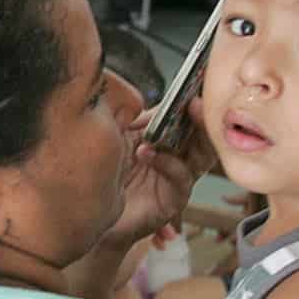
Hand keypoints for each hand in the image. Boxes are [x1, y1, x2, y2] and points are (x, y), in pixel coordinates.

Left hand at [102, 100, 214, 249]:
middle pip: (204, 135)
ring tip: (184, 119)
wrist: (94, 212)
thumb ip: (138, 121)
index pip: (187, 118)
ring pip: (203, 155)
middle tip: (196, 102)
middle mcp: (178, 157)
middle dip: (203, 117)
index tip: (195, 86)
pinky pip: (182, 177)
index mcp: (167, 139)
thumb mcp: (121, 138)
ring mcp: (179, 178)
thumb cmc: (107, 173)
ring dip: (196, 135)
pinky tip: (147, 153)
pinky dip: (168, 162)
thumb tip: (154, 103)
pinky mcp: (175, 199)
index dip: (193, 103)